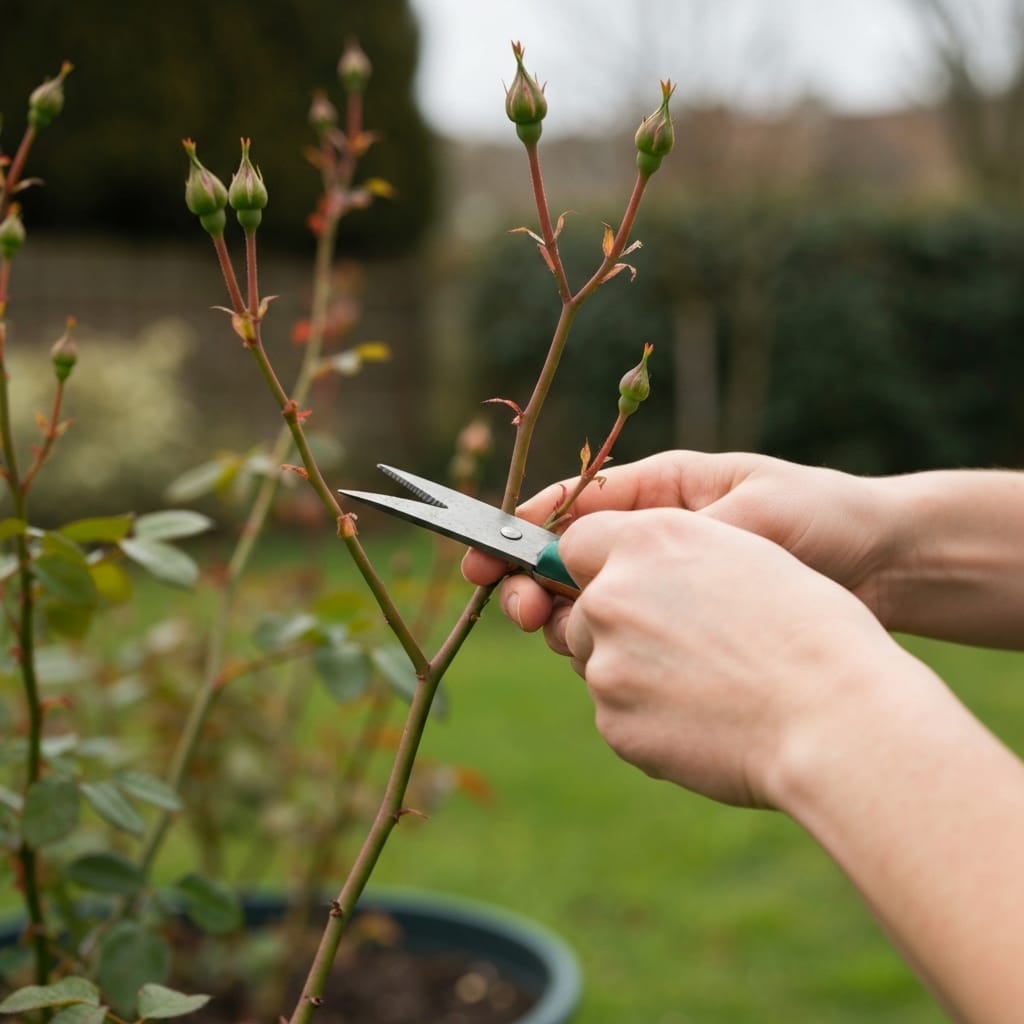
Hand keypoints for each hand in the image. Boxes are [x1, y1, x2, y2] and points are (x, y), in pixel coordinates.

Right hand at [463, 450, 892, 635]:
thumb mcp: (748, 508)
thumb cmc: (822, 517)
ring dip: (570, 626)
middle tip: (519, 608)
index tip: (481, 550)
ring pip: (594, 616)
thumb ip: (672, 528)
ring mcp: (671, 600)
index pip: (574, 512)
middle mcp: (656, 552)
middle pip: (570, 570)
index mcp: (661, 500)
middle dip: (533, 587)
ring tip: (569, 635)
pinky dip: (616, 662)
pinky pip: (633, 653)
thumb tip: (590, 546)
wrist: (888, 569)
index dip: (521, 530)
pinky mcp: (689, 644)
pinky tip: (622, 669)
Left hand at [532, 507, 900, 807]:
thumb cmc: (811, 629)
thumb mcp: (744, 554)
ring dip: (636, 672)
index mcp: (646, 539)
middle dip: (620, 624)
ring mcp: (607, 664)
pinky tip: (710, 720)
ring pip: (600, 664)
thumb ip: (673, 551)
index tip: (627, 582)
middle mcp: (612, 595)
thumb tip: (630, 568)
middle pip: (585, 609)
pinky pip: (619, 715)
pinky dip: (652, 719)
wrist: (835, 718)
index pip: (578, 542)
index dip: (600, 564)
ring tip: (711, 684)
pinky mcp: (614, 725)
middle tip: (690, 645)